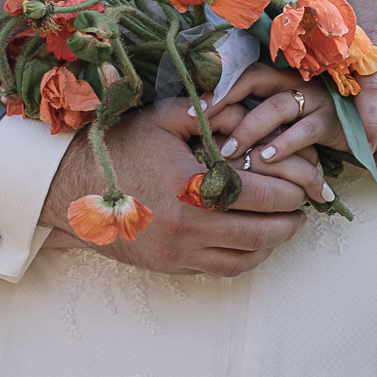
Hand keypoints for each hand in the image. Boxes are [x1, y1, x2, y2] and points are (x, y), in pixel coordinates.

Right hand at [40, 100, 310, 274]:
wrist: (72, 190)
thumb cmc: (118, 148)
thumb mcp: (160, 118)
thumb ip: (204, 110)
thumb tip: (244, 106)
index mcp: (191, 187)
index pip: (259, 196)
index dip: (289, 192)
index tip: (304, 185)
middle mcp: (188, 227)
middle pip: (259, 233)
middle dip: (289, 221)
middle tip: (303, 208)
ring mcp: (179, 252)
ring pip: (243, 258)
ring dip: (271, 245)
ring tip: (285, 226)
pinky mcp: (171, 266)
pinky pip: (221, 270)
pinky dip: (246, 259)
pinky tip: (254, 243)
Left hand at [203, 67, 339, 195]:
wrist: (363, 132)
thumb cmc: (310, 126)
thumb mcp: (282, 118)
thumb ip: (256, 115)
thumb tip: (212, 132)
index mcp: (280, 76)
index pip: (243, 72)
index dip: (218, 88)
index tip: (192, 110)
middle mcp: (296, 80)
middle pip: (254, 80)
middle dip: (225, 100)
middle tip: (201, 124)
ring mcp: (315, 98)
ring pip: (276, 107)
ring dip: (249, 129)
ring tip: (229, 151)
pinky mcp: (332, 121)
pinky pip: (304, 131)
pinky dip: (283, 145)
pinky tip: (265, 159)